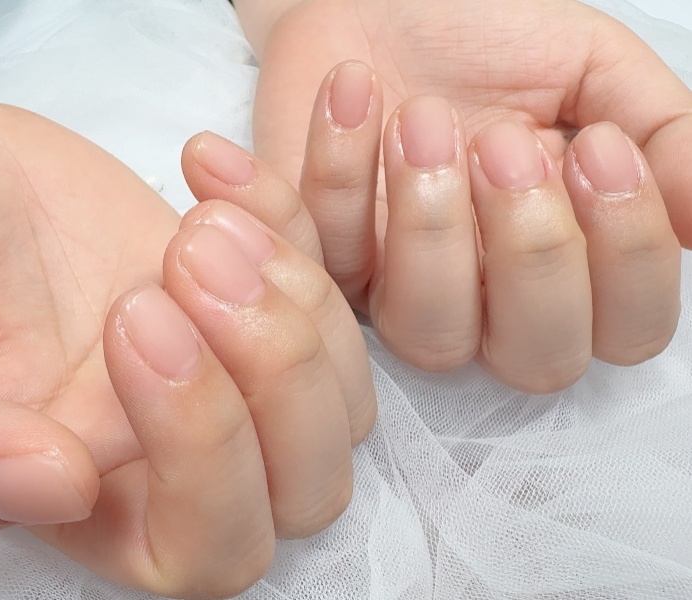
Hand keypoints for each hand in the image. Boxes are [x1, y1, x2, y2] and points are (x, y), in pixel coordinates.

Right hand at [0, 103, 374, 597]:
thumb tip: (55, 482)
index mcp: (111, 507)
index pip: (213, 547)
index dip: (201, 446)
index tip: (129, 319)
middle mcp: (195, 455)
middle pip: (311, 483)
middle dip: (274, 367)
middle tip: (190, 262)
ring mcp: (242, 374)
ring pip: (346, 392)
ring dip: (299, 296)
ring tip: (205, 223)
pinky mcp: (263, 294)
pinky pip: (332, 276)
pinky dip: (290, 216)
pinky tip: (208, 168)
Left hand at [184, 71, 680, 392]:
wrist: (380, 8)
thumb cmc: (483, 39)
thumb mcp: (591, 68)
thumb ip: (661, 133)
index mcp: (564, 261)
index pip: (626, 327)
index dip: (627, 256)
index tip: (596, 147)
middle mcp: (488, 300)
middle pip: (535, 358)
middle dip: (534, 252)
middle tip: (508, 145)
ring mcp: (401, 292)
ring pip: (431, 335)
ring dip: (433, 228)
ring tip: (425, 122)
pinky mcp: (327, 266)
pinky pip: (331, 261)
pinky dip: (342, 170)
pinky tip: (357, 93)